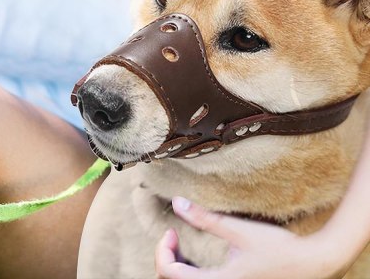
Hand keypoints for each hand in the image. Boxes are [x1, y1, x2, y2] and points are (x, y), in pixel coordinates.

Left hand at [155, 197, 349, 278]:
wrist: (309, 265)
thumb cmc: (277, 248)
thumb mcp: (238, 229)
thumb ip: (205, 218)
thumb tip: (177, 202)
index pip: (171, 275)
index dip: (163, 251)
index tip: (172, 231)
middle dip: (165, 259)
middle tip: (172, 236)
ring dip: (176, 267)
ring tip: (179, 245)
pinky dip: (188, 273)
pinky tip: (192, 257)